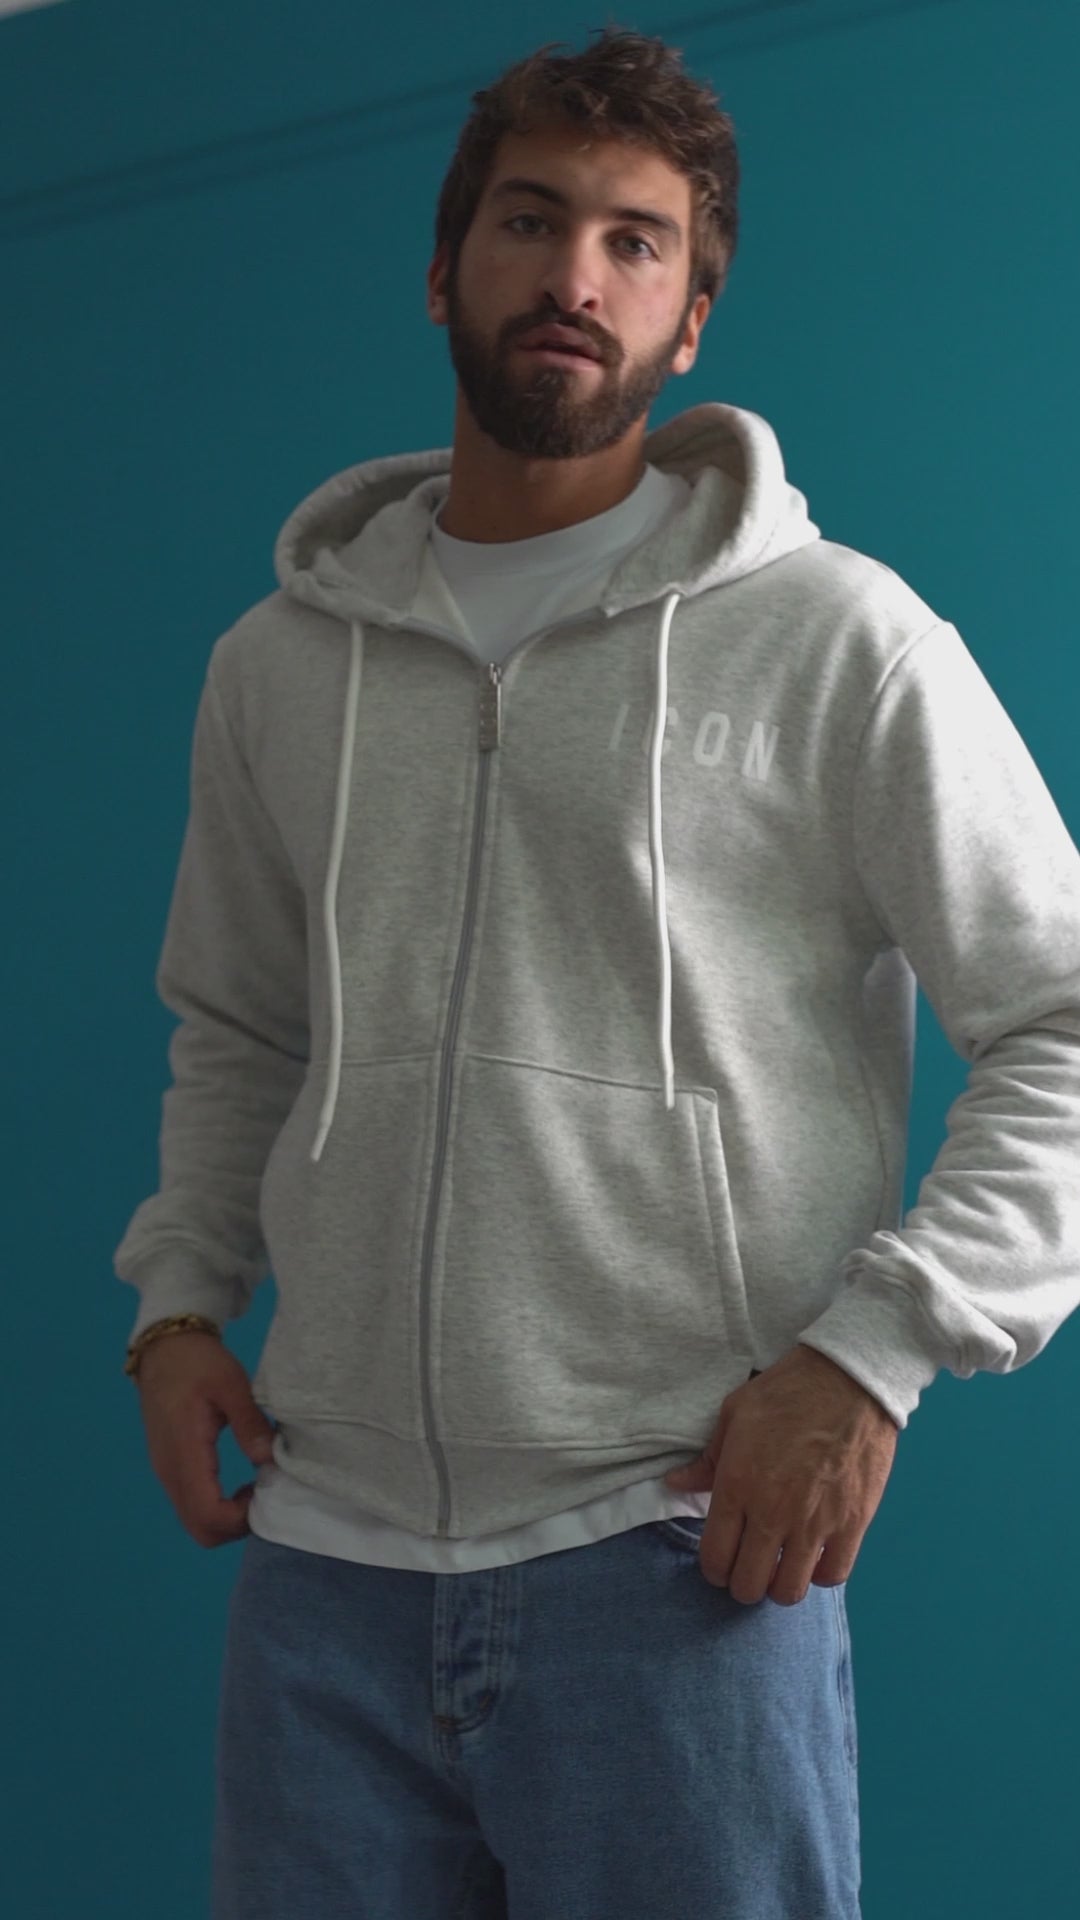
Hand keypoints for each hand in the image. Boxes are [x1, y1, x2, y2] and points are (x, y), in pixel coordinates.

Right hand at [135, 1332, 277, 1548]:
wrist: (164, 1348)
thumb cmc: (197, 1362)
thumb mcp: (231, 1383)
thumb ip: (249, 1422)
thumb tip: (268, 1460)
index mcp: (185, 1454)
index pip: (208, 1515)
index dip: (241, 1518)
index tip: (266, 1491)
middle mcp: (171, 1472)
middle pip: (201, 1530)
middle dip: (237, 1525)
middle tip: (263, 1493)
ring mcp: (167, 1473)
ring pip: (195, 1522)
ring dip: (227, 1517)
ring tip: (255, 1486)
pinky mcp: (170, 1469)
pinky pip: (192, 1505)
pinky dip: (217, 1507)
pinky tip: (238, 1481)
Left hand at [664, 1344, 898, 1605]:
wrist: (849, 1379)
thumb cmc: (787, 1392)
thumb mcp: (734, 1415)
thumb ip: (706, 1460)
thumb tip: (674, 1484)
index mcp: (737, 1486)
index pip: (715, 1557)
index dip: (713, 1569)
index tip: (719, 1562)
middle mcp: (772, 1513)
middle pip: (748, 1584)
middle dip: (741, 1584)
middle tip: (747, 1568)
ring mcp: (814, 1522)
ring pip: (788, 1590)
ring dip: (778, 1586)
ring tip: (779, 1567)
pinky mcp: (852, 1523)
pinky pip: (831, 1575)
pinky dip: (819, 1574)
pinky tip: (813, 1556)